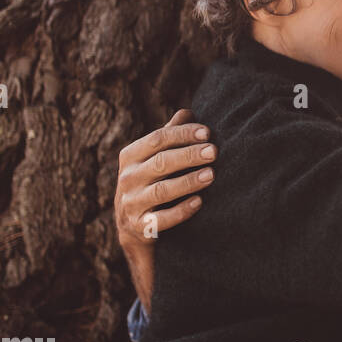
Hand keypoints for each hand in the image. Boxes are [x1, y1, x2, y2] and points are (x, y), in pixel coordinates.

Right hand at [115, 109, 216, 306]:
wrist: (134, 229)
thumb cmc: (150, 184)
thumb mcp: (152, 159)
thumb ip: (168, 137)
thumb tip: (187, 112)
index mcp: (130, 156)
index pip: (157, 139)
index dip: (182, 134)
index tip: (207, 132)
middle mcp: (126, 178)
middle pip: (161, 162)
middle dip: (189, 155)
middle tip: (214, 152)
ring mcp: (131, 204)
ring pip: (161, 190)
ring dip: (188, 182)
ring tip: (211, 175)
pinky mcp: (139, 227)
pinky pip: (161, 219)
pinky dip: (181, 211)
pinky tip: (199, 202)